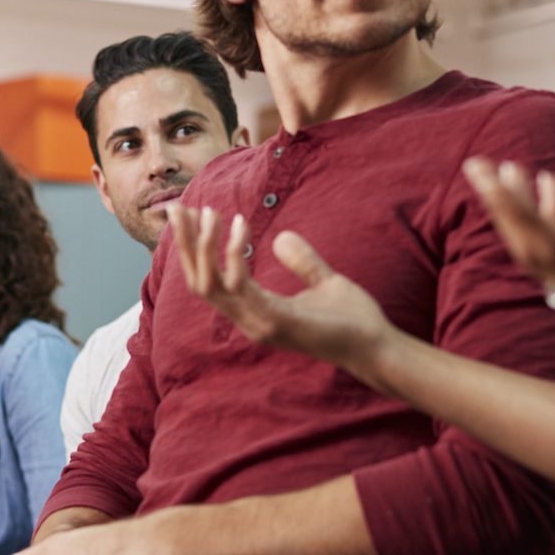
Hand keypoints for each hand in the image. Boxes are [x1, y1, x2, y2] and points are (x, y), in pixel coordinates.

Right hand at [169, 204, 394, 374]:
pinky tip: (240, 224)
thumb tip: (282, 238)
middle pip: (198, 282)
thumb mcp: (323, 281)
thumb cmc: (352, 319)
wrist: (376, 346)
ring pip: (209, 284)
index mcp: (255, 312)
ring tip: (210, 211)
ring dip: (204, 246)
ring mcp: (258, 324)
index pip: (208, 281)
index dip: (194, 250)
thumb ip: (302, 261)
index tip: (191, 215)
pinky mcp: (273, 322)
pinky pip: (239, 285)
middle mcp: (249, 320)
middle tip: (178, 208)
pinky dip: (234, 253)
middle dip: (186, 244)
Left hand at [465, 150, 554, 368]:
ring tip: (502, 169)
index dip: (517, 211)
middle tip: (474, 165)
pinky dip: (547, 223)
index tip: (490, 177)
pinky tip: (549, 186)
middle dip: (501, 209)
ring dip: (518, 216)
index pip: (553, 244)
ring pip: (540, 257)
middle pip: (532, 250)